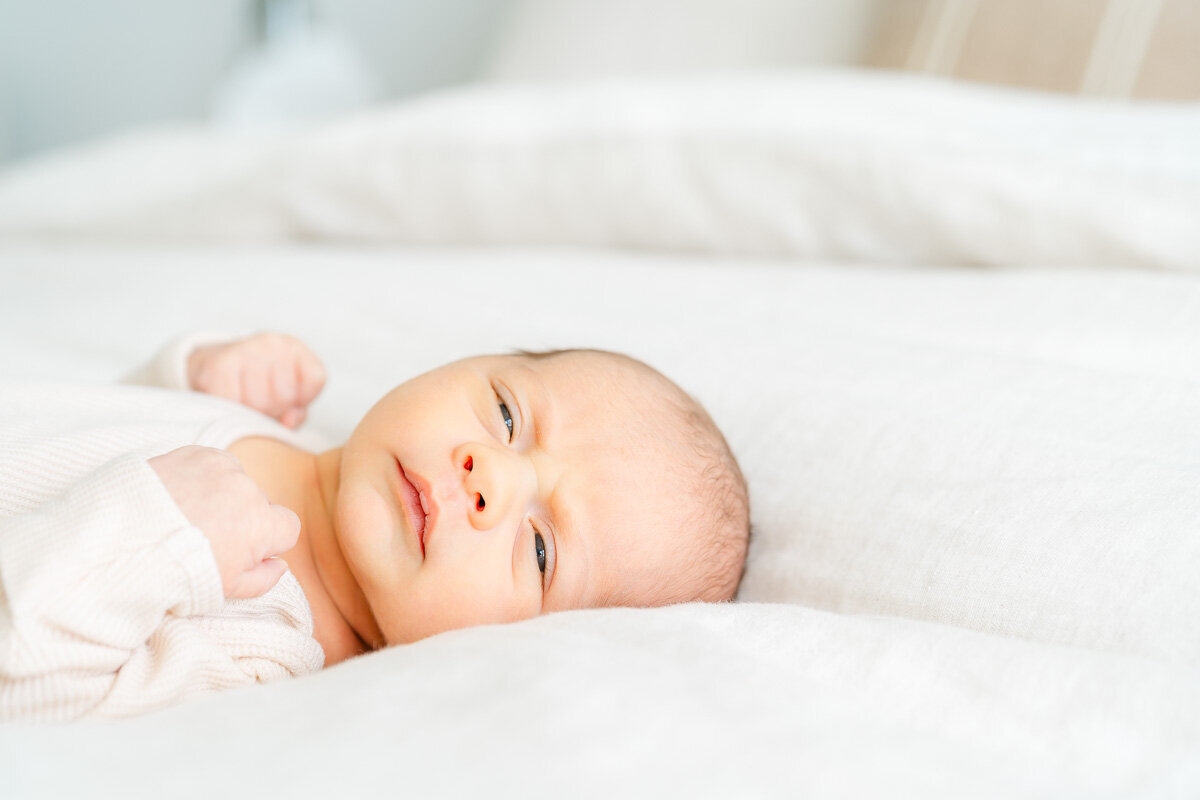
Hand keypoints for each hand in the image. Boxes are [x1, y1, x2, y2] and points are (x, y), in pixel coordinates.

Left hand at [149, 446, 300, 598]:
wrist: (118, 543)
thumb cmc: (174, 571)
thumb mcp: (225, 591)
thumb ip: (264, 579)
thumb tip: (280, 565)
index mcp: (262, 525)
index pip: (287, 526)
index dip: (266, 541)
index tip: (242, 549)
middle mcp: (247, 490)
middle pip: (258, 503)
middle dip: (240, 517)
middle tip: (204, 536)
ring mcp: (220, 468)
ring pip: (234, 481)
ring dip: (220, 494)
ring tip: (186, 515)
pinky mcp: (195, 452)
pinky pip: (210, 463)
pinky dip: (199, 477)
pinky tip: (178, 497)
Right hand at [187, 333, 324, 427]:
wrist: (213, 366)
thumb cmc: (259, 387)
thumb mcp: (287, 397)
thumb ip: (297, 414)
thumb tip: (287, 422)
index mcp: (295, 348)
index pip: (315, 378)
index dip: (302, 400)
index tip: (288, 400)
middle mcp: (273, 343)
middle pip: (285, 396)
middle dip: (273, 411)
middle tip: (260, 405)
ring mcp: (245, 349)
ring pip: (259, 404)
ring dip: (251, 413)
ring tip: (245, 402)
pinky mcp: (220, 363)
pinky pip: (234, 403)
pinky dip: (231, 411)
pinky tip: (230, 400)